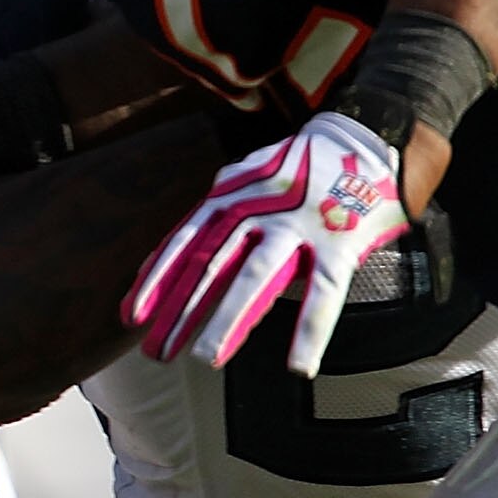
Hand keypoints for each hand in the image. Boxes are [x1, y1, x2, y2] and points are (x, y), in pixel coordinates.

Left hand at [123, 110, 406, 374]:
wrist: (367, 132)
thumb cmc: (298, 167)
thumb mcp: (245, 179)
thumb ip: (212, 215)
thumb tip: (170, 255)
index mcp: (230, 196)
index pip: (182, 243)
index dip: (155, 281)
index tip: (130, 316)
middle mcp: (256, 209)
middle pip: (209, 266)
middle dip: (179, 312)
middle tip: (156, 352)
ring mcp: (298, 225)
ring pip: (255, 279)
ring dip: (228, 321)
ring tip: (205, 359)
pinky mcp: (340, 243)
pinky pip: (325, 294)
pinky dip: (310, 332)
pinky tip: (298, 365)